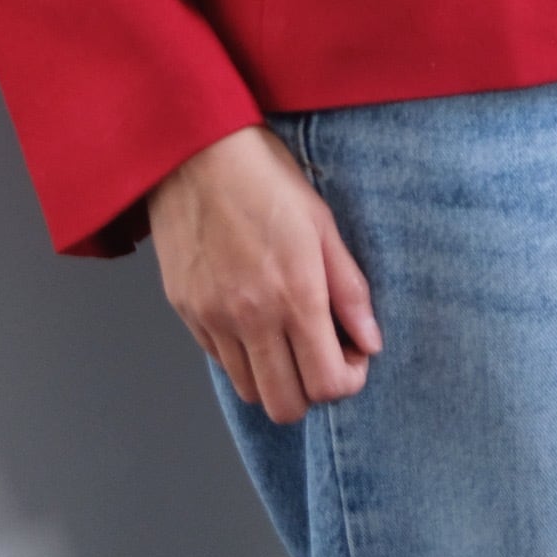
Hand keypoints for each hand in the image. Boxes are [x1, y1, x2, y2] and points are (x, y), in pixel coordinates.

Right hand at [147, 123, 382, 423]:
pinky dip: (242, 356)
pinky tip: (253, 319)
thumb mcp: (321, 223)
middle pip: (286, 406)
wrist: (194, 150)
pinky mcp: (186, 311)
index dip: (348, 380)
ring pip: (249, 391)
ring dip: (274, 377)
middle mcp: (252, 317)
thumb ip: (349, 288)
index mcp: (295, 295)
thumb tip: (370, 340)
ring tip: (286, 338)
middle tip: (320, 353)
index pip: (327, 384)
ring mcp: (213, 318)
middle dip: (312, 390)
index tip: (352, 353)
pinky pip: (219, 361)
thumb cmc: (263, 176)